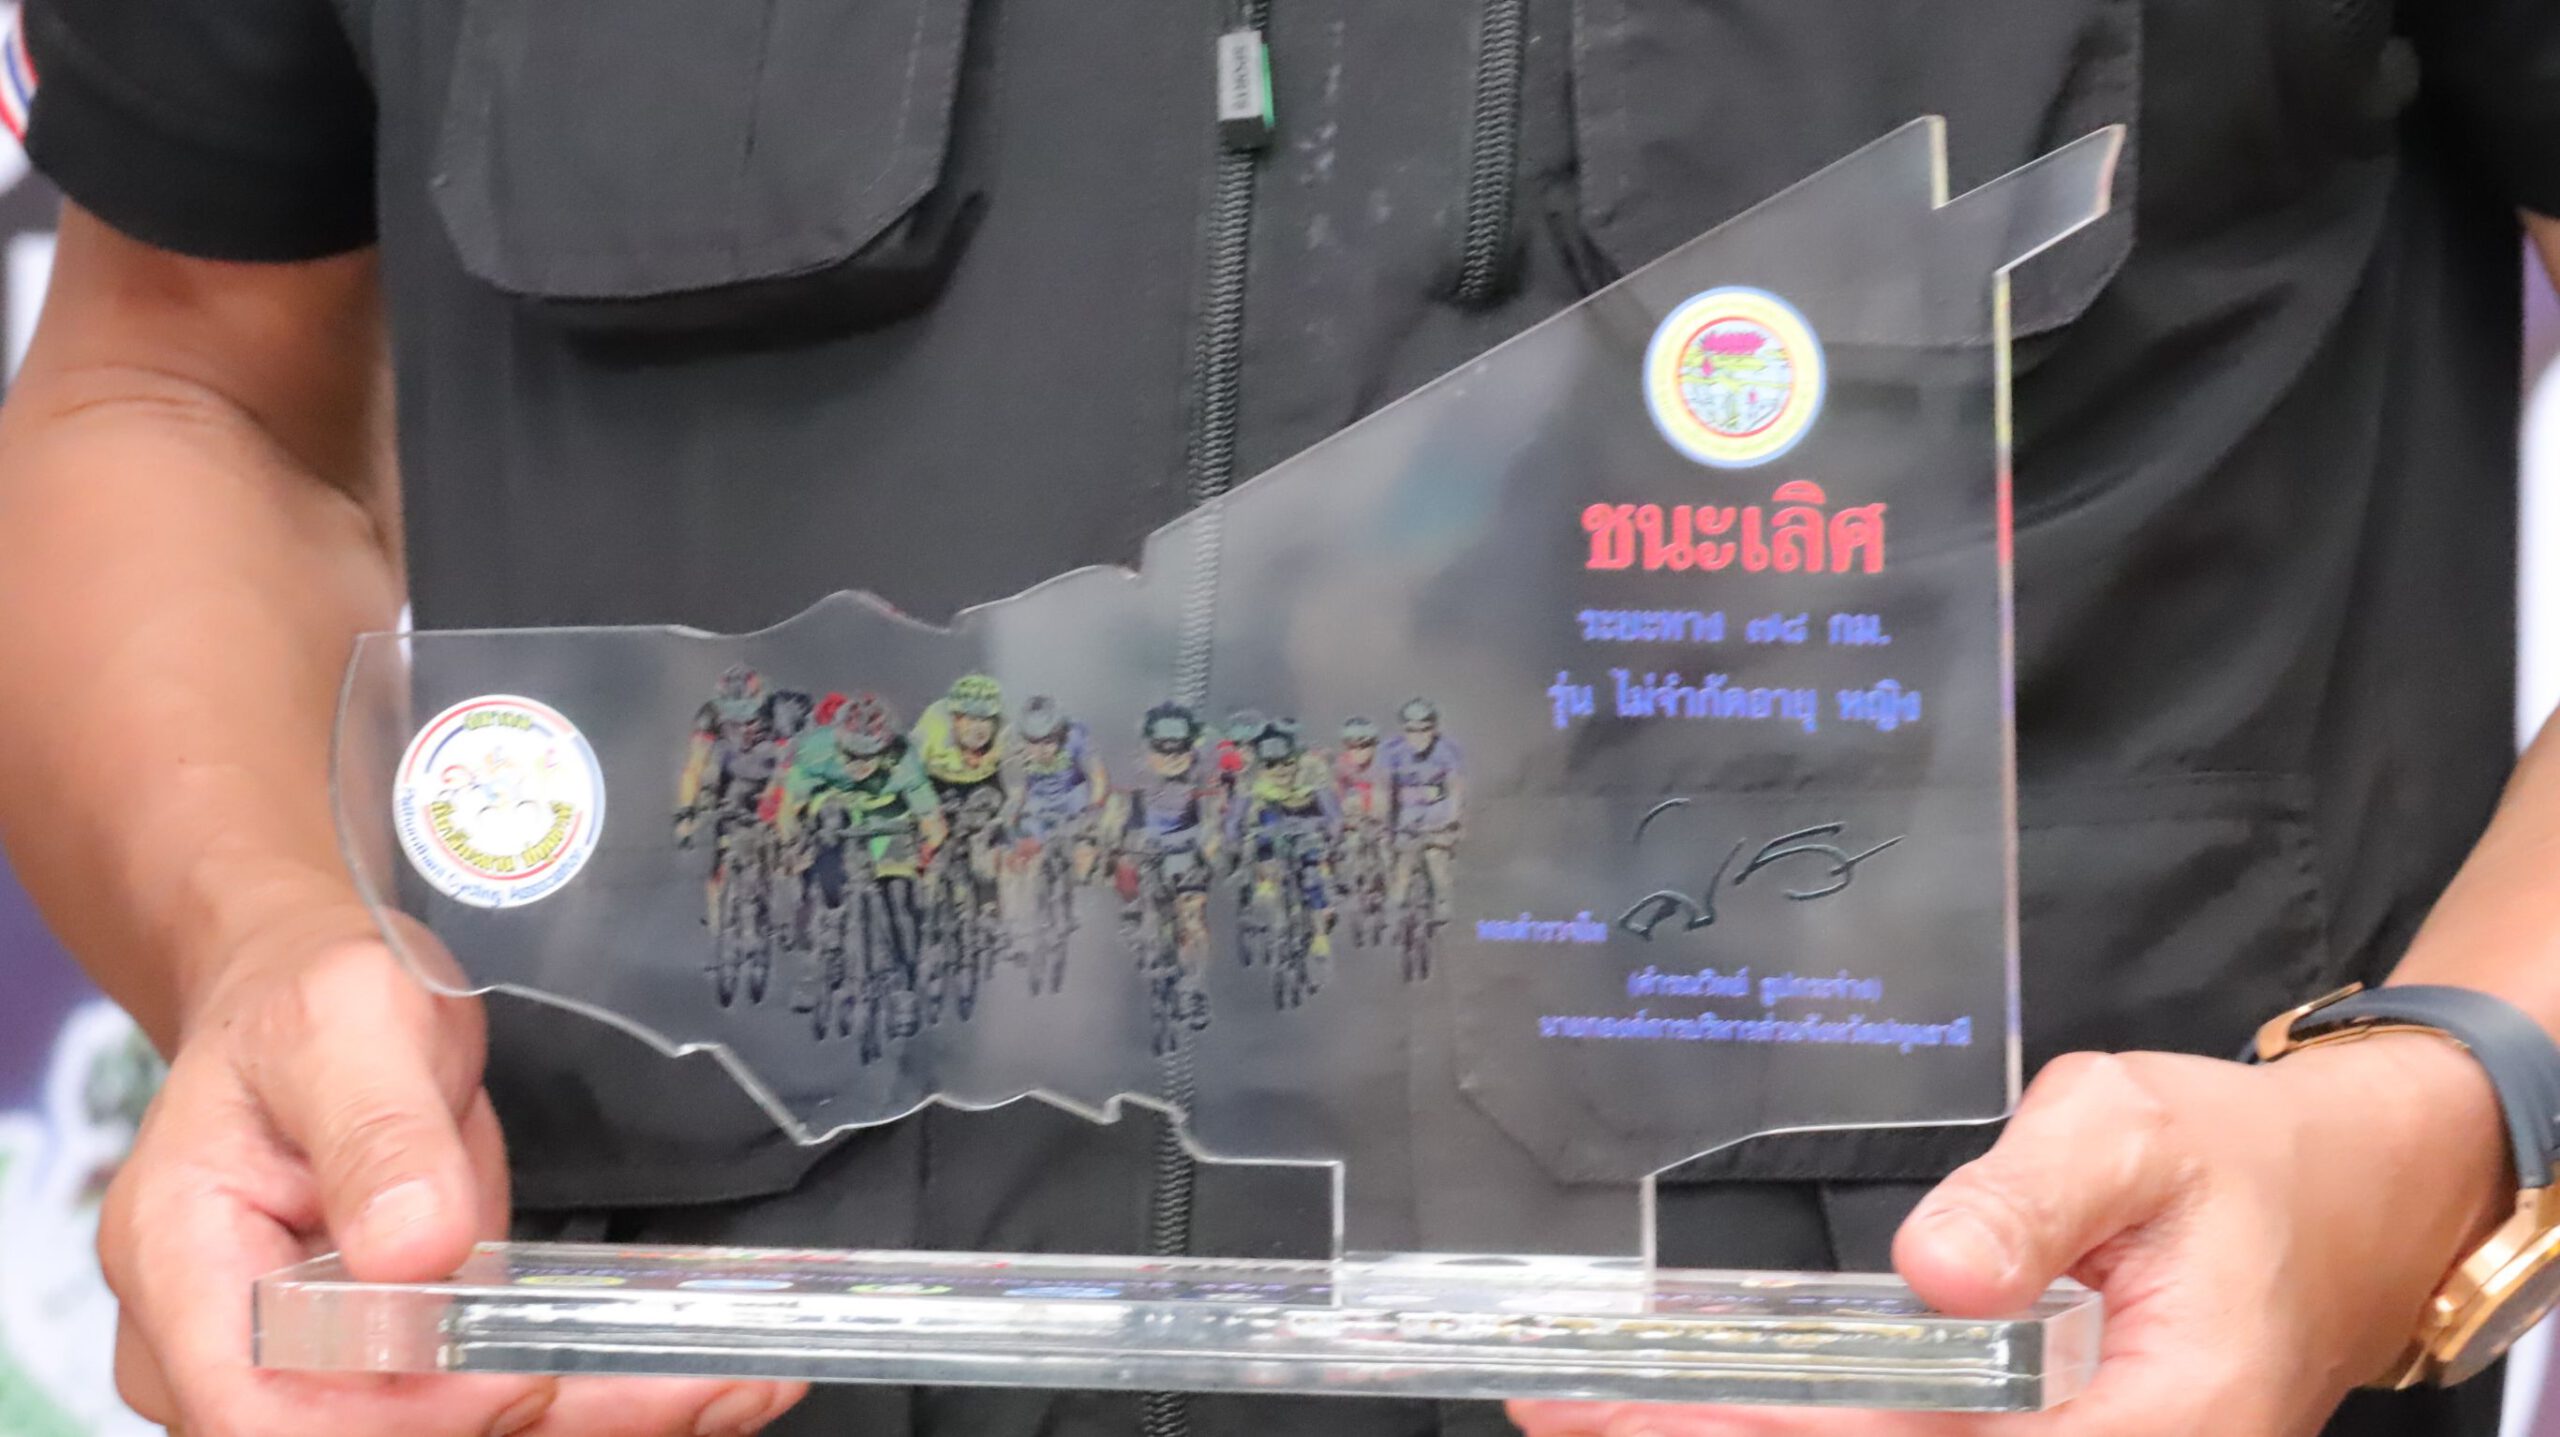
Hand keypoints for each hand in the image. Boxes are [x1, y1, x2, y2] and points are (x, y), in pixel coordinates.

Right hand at [99, 906, 806, 1436]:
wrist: (318, 1004)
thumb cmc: (312, 999)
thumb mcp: (345, 1024)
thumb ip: (373, 1130)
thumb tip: (414, 1249)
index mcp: (187, 1268)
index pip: (268, 1411)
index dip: (401, 1418)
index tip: (526, 1377)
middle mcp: (240, 1350)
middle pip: (384, 1435)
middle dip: (547, 1418)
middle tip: (701, 1385)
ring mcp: (326, 1367)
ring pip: (462, 1428)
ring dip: (605, 1415)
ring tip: (741, 1384)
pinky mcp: (407, 1361)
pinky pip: (499, 1399)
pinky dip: (607, 1393)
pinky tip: (714, 1375)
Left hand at [1510, 1039, 2509, 1436]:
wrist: (2344, 1204)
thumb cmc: (2245, 1162)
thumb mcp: (2141, 1131)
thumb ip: (2034, 1195)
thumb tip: (1934, 1270)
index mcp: (2153, 1426)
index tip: (1645, 1415)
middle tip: (1564, 1408)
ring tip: (1588, 1407)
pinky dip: (1803, 1421)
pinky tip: (1698, 1396)